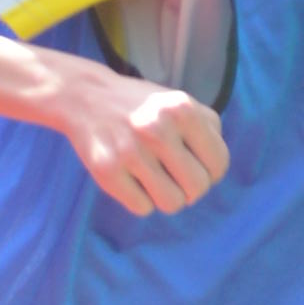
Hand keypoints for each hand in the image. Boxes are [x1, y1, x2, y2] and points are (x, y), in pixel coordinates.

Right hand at [32, 60, 229, 217]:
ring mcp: (131, 151)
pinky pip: (142, 208)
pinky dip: (140, 200)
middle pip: (198, 188)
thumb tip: (215, 168)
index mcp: (182, 109)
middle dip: (189, 189)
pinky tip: (132, 180)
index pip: (218, 163)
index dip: (211, 172)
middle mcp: (158, 129)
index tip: (196, 167)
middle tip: (174, 177)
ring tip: (154, 179)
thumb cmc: (141, 106)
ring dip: (165, 197)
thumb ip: (206, 128)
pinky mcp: (107, 171)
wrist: (84, 97)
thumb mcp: (178, 102)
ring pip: (172, 203)